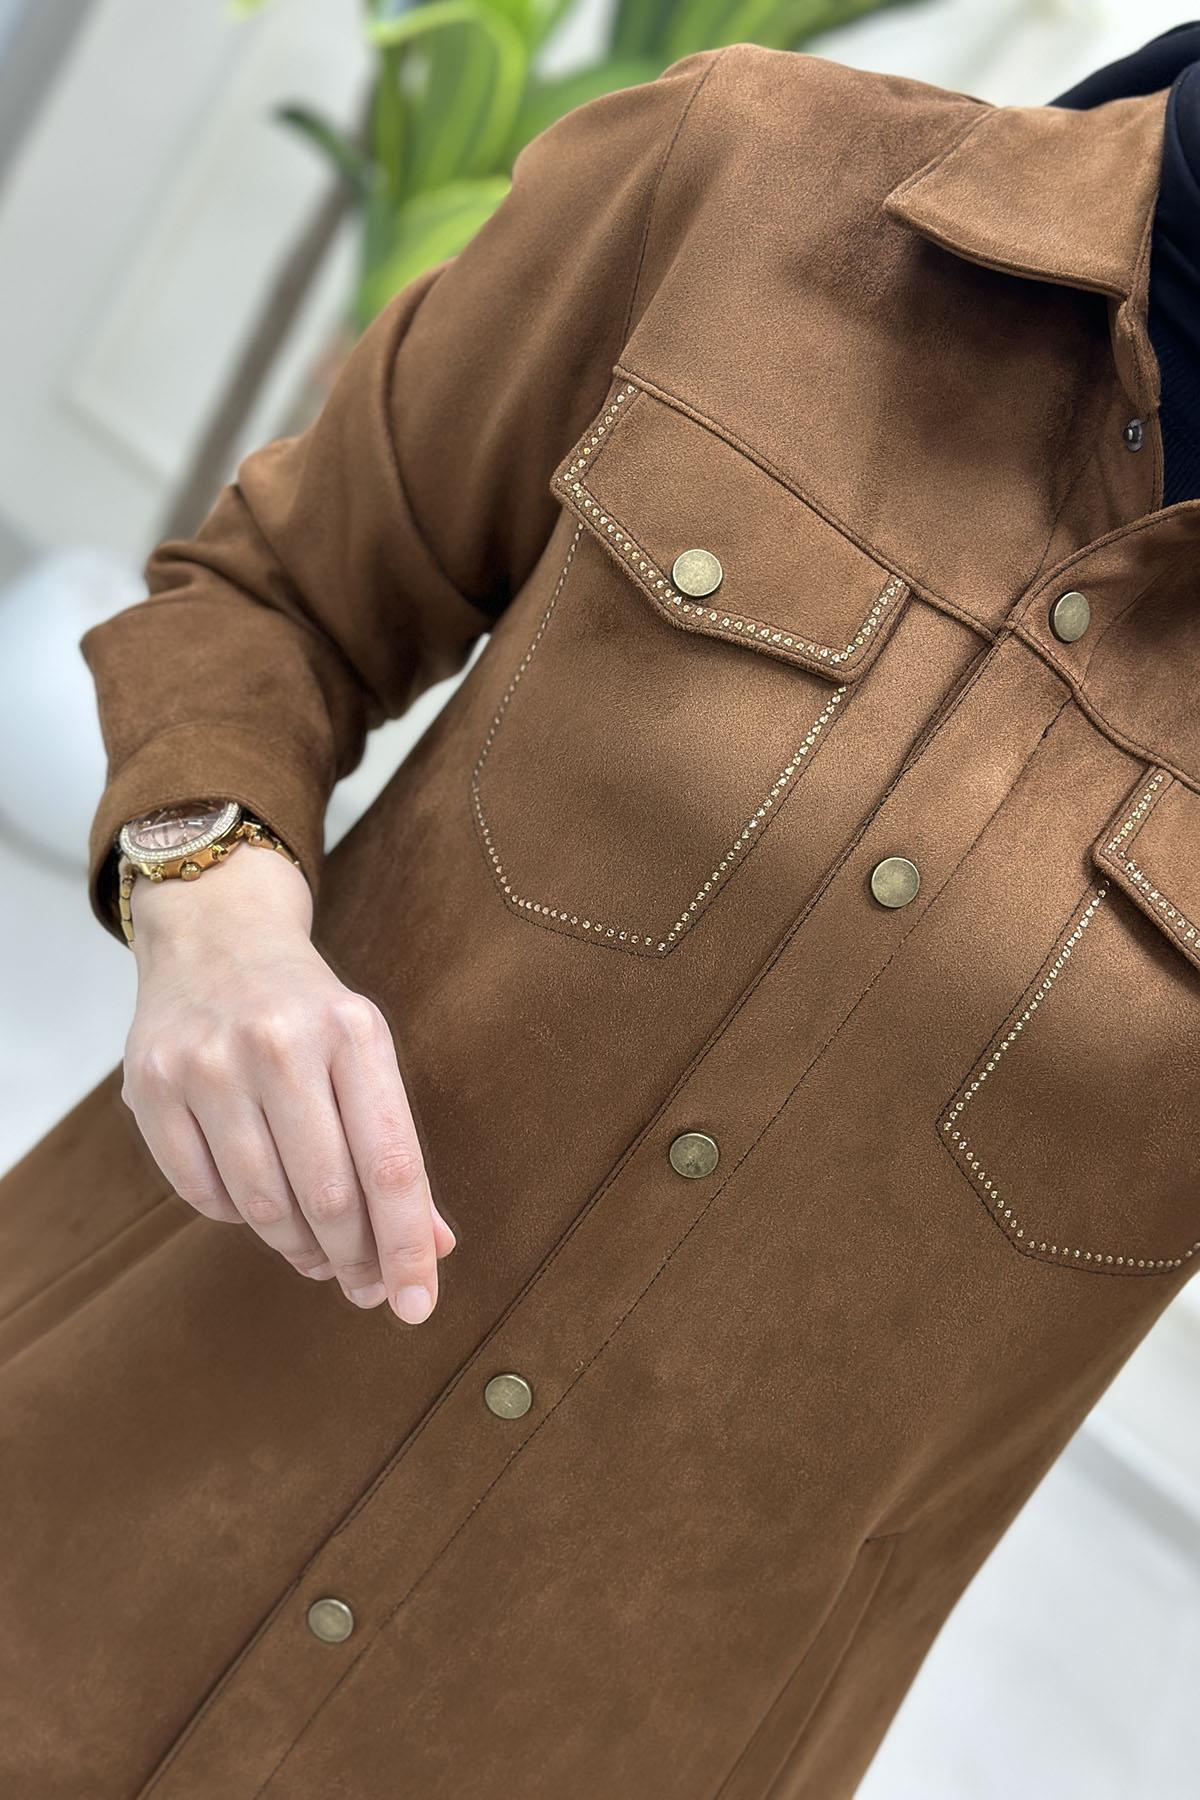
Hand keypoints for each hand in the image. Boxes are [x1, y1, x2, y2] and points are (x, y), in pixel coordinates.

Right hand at [119, 839, 454, 1321]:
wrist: (216, 935)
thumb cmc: (308, 1013)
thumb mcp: (366, 1056)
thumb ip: (397, 1152)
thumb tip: (435, 1251)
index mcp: (353, 1031)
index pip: (391, 1165)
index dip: (406, 1247)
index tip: (417, 1305)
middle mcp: (280, 1042)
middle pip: (329, 1196)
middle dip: (353, 1259)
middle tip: (364, 1287)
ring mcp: (208, 1062)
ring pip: (263, 1206)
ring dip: (298, 1247)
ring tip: (316, 1252)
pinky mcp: (151, 1084)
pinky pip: (203, 1194)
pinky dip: (237, 1217)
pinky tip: (255, 1200)